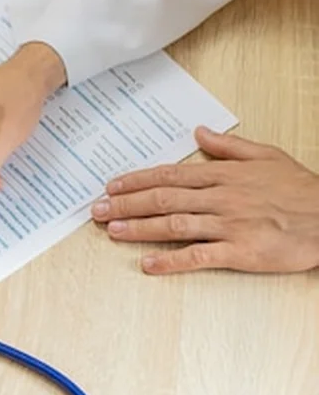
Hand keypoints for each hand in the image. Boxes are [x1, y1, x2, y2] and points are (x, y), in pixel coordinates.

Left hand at [91, 127, 318, 274]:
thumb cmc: (302, 190)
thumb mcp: (267, 156)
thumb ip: (229, 146)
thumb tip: (199, 131)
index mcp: (224, 175)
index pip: (169, 174)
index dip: (136, 180)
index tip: (111, 186)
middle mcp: (221, 197)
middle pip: (163, 198)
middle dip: (126, 204)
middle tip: (96, 210)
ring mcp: (230, 225)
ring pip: (174, 224)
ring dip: (139, 228)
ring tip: (111, 231)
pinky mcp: (241, 251)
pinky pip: (199, 256)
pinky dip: (171, 260)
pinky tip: (148, 264)